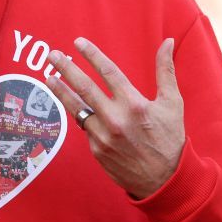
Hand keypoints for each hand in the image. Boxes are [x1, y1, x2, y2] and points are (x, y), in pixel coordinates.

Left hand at [46, 37, 184, 198]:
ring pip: (76, 108)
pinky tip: (73, 105)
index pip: (108, 72)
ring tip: (48, 77)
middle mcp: (116, 119)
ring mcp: (103, 135)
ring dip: (60, 91)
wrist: (164, 179)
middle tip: (52, 55)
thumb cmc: (170, 138)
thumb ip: (166, 71)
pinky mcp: (95, 149)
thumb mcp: (173, 103)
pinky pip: (84, 127)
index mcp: (135, 105)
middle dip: (66, 68)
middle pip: (84, 87)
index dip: (92, 55)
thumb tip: (167, 42)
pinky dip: (79, 114)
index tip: (78, 42)